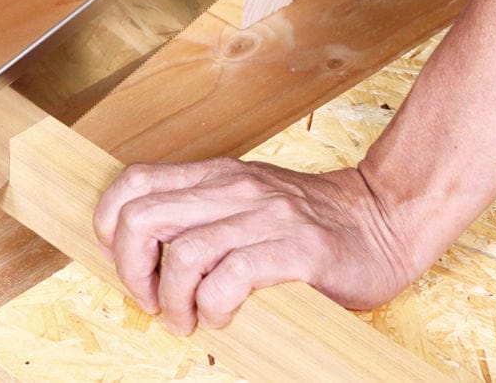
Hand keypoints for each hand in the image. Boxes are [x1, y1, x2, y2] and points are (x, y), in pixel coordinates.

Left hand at [93, 158, 415, 334]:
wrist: (385, 217)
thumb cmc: (310, 221)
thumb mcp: (247, 200)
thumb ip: (201, 212)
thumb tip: (141, 250)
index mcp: (216, 176)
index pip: (133, 182)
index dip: (110, 224)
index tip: (123, 259)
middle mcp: (234, 189)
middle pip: (143, 219)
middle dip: (130, 270)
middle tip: (151, 299)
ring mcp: (266, 216)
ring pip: (182, 253)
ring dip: (173, 299)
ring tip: (186, 318)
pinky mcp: (297, 249)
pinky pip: (231, 278)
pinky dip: (214, 305)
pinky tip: (223, 316)